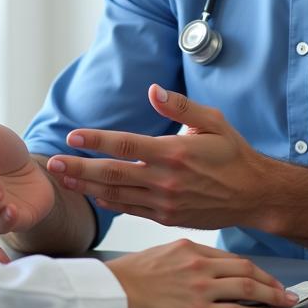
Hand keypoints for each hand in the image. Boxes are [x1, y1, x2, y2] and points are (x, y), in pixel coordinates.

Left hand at [45, 84, 269, 229]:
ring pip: (116, 194)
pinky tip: (93, 194)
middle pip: (112, 173)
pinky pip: (131, 210)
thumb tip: (153, 90)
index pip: (125, 145)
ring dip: (86, 186)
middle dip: (79, 167)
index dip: (96, 141)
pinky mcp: (167, 217)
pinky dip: (110, 203)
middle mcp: (165, 180)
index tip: (73, 135)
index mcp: (173, 153)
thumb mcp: (212, 121)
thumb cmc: (233, 153)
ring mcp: (165, 202)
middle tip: (52, 163)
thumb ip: (180, 106)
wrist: (255, 195)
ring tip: (63, 178)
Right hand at [106, 239, 297, 307]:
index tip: (261, 274)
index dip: (250, 267)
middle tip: (284, 288)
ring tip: (285, 301)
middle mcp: (200, 265)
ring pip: (248, 288)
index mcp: (189, 248)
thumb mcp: (157, 252)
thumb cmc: (128, 276)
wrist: (115, 293)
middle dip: (269, 280)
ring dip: (271, 295)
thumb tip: (192, 263)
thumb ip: (180, 256)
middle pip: (245, 270)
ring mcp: (202, 288)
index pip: (229, 257)